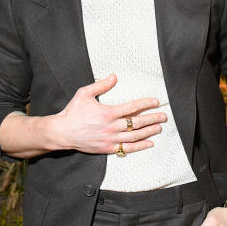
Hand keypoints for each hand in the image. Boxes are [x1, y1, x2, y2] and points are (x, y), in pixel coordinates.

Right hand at [48, 75, 166, 154]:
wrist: (63, 132)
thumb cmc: (73, 112)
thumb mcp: (84, 93)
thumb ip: (101, 85)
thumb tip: (114, 77)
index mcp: (108, 112)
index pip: (132, 107)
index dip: (146, 104)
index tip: (156, 102)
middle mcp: (111, 127)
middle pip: (137, 123)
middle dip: (152, 119)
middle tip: (163, 116)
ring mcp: (110, 139)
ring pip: (134, 136)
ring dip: (149, 132)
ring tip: (159, 128)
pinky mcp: (107, 148)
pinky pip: (127, 148)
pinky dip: (139, 146)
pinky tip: (149, 143)